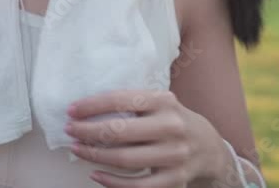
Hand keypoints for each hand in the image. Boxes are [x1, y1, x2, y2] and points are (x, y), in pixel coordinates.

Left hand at [65, 90, 225, 187]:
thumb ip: (130, 103)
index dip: (91, 106)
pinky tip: (95, 173)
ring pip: (125, 159)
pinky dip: (112, 182)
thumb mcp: (158, 102)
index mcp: (163, 101)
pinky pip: (137, 186)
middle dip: (88, 131)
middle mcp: (171, 126)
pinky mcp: (175, 179)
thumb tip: (84, 108)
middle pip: (120, 131)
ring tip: (77, 149)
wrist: (208, 147)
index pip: (120, 100)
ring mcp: (175, 154)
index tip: (71, 110)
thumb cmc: (171, 120)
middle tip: (70, 130)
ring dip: (95, 155)